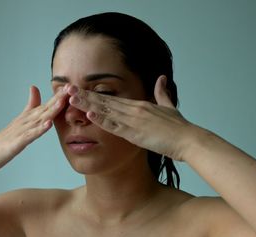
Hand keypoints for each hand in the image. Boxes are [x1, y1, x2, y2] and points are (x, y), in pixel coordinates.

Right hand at [0, 86, 68, 169]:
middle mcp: (27, 121)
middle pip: (45, 108)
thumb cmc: (6, 138)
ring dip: (51, 110)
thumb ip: (30, 105)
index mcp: (29, 116)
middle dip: (58, 99)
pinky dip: (40, 129)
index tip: (72, 86)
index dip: (59, 96)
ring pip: (39, 119)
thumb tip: (34, 87)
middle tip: (71, 88)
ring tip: (62, 102)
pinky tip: (48, 124)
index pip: (46, 104)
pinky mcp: (19, 142)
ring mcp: (22, 130)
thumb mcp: (21, 119)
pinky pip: (31, 135)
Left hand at [66, 75, 195, 160]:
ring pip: (106, 111)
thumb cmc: (179, 128)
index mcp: (140, 105)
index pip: (112, 98)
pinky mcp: (135, 133)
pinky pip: (115, 126)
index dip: (95, 94)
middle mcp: (134, 109)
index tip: (81, 90)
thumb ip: (162, 93)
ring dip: (87, 105)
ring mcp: (134, 120)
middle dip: (85, 95)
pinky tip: (89, 115)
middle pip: (104, 101)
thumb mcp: (169, 107)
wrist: (188, 139)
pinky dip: (102, 120)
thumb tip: (161, 78)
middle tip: (67, 89)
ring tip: (71, 99)